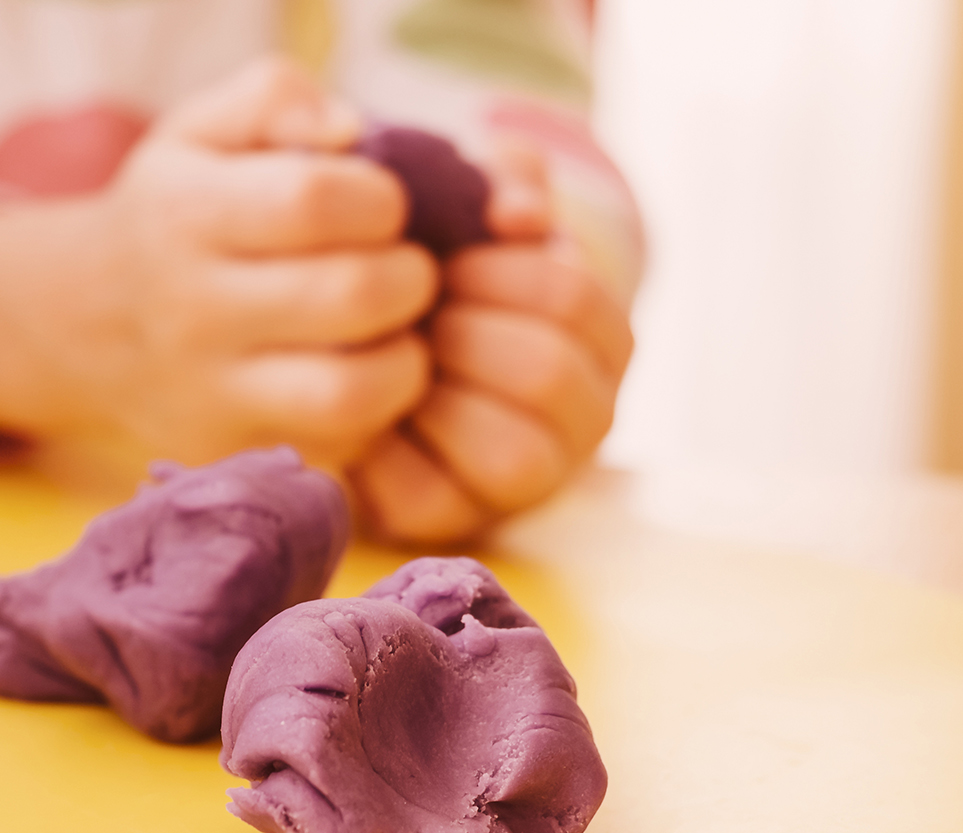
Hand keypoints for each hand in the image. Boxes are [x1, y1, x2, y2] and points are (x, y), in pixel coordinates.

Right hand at [0, 58, 440, 465]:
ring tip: (396, 332)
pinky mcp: (231, 452)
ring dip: (406, 359)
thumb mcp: (201, 130)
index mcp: (187, 213)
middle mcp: (193, 309)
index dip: (380, 199)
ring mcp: (210, 391)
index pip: (315, 201)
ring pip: (350, 392)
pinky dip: (373, 415)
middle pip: (350, 296)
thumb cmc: (174, 212)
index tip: (382, 206)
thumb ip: (276, 100)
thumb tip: (348, 132)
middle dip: (410, 275)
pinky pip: (335, 445)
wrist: (85, 322)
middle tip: (405, 269)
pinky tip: (363, 375)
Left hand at [349, 143, 634, 542]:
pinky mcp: (457, 519)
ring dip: (436, 397)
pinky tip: (368, 413)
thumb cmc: (434, 277)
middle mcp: (589, 416)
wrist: (358, 350)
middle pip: (547, 371)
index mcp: (604, 335)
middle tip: (413, 316)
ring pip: (513, 452)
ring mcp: (534, 479)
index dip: (494, 270)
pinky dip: (388, 451)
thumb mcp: (473, 215)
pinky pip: (434, 495)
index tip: (444, 260)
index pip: (572, 292)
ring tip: (395, 362)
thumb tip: (516, 212)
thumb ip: (501, 182)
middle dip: (462, 334)